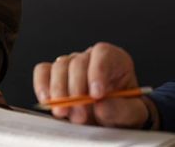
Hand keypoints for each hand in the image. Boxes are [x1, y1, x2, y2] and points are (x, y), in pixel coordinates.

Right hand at [33, 42, 150, 127]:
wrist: (109, 121)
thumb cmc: (122, 112)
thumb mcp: (132, 114)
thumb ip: (121, 110)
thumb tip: (101, 106)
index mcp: (114, 59)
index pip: (102, 53)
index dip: (97, 71)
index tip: (96, 95)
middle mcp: (90, 58)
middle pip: (77, 62)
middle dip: (76, 89)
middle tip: (80, 114)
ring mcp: (70, 64)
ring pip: (59, 67)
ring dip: (60, 92)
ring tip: (65, 113)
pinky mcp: (53, 74)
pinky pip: (42, 72)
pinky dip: (42, 85)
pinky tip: (48, 100)